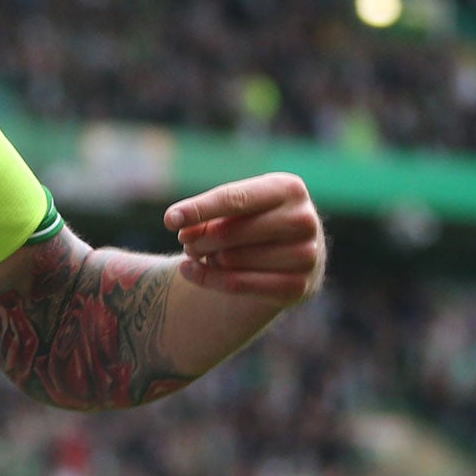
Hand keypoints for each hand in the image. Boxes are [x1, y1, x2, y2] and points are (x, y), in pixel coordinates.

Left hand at [163, 171, 323, 304]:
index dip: (199, 209)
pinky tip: (189, 271)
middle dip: (198, 239)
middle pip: (229, 232)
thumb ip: (211, 215)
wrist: (292, 255)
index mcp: (289, 188)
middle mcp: (304, 220)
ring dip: (207, 259)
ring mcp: (306, 255)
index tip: (169, 220)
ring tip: (207, 254)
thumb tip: (183, 229)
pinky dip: (207, 279)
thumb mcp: (239, 208)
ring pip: (231, 260)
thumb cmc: (257, 222)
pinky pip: (238, 285)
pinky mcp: (299, 286)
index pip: (235, 199)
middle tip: (186, 241)